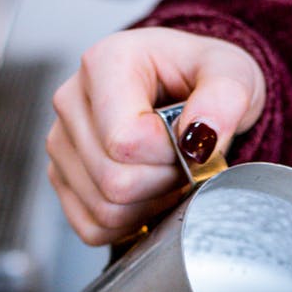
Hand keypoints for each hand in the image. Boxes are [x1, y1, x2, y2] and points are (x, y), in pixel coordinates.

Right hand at [47, 27, 267, 245]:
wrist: (187, 89)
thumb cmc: (202, 77)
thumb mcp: (231, 73)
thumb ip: (225, 98)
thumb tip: (200, 137)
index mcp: (104, 64)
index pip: (126, 141)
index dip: (171, 156)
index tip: (190, 141)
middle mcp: (70, 101)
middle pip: (113, 182)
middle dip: (164, 183)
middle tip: (184, 161)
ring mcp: (60, 142)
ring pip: (103, 210)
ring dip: (150, 204)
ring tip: (167, 172)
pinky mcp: (61, 178)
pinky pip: (92, 227)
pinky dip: (128, 222)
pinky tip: (148, 192)